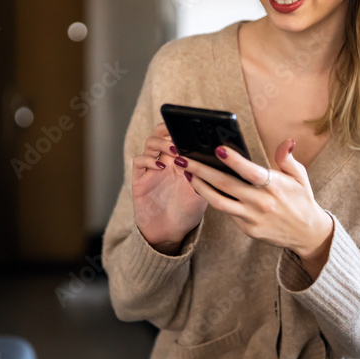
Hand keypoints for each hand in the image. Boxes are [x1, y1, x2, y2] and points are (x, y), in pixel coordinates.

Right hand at [131, 121, 208, 253]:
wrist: (170, 233)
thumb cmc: (188, 211)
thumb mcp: (203, 190)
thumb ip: (206, 173)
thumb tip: (220, 156)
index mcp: (180, 159)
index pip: (177, 133)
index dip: (183, 126)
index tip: (193, 125)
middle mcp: (165, 160)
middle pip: (161, 132)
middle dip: (169, 128)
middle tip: (180, 133)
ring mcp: (151, 168)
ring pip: (150, 143)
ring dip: (162, 143)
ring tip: (175, 150)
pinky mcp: (139, 180)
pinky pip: (139, 161)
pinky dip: (149, 159)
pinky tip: (161, 166)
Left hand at [174, 138, 334, 275]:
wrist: (307, 233)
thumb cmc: (301, 199)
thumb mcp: (300, 177)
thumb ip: (288, 159)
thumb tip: (286, 142)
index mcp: (275, 186)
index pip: (251, 172)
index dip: (235, 161)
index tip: (218, 149)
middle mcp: (262, 203)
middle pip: (226, 185)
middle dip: (201, 170)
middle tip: (183, 157)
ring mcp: (252, 218)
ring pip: (219, 201)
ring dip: (199, 186)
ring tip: (187, 172)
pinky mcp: (248, 229)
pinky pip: (226, 212)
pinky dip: (212, 198)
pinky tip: (201, 186)